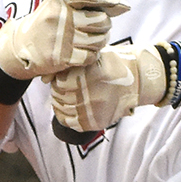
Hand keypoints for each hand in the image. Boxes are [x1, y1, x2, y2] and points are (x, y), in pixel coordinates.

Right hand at [0, 0, 127, 79]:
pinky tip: (82, 51)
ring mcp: (61, 38)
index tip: (122, 3)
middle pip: (101, 21)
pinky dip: (90, 55)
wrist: (22, 45)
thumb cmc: (50, 21)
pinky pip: (91, 56)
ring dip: (99, 41)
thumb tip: (122, 2)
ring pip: (99, 40)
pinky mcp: (62, 57)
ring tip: (89, 39)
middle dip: (105, 25)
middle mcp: (60, 16)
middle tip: (96, 27)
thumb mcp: (62, 2)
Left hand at [50, 45, 166, 132]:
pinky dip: (66, 117)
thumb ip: (69, 66)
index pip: (60, 82)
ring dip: (61, 104)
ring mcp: (94, 110)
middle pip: (59, 96)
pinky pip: (71, 123)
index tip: (63, 79)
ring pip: (62, 110)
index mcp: (90, 75)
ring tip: (69, 98)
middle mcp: (91, 93)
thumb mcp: (92, 58)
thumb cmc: (111, 66)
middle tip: (66, 89)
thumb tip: (44, 79)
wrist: (136, 81)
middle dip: (58, 92)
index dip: (58, 80)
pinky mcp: (96, 122)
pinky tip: (70, 110)